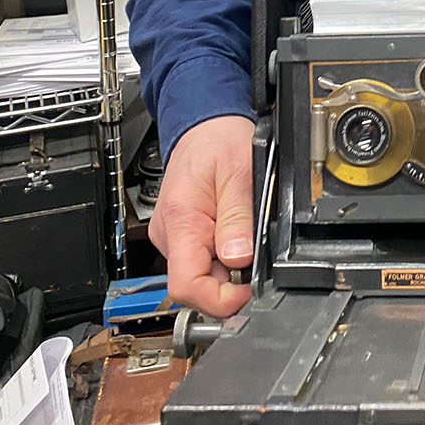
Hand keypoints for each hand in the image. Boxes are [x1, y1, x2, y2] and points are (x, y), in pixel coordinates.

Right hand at [149, 114, 254, 317]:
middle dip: (229, 282)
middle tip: (254, 256)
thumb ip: (239, 218)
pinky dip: (223, 256)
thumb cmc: (217, 140)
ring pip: (201, 275)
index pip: (187, 286)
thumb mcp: (239, 172)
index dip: (220, 299)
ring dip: (228, 268)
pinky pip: (202, 260)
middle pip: (195, 286)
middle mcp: (169, 234)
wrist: (203, 124)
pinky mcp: (183, 234)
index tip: (248, 290)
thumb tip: (240, 258)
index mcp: (180, 221)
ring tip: (245, 235)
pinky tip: (235, 235)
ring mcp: (173, 236)